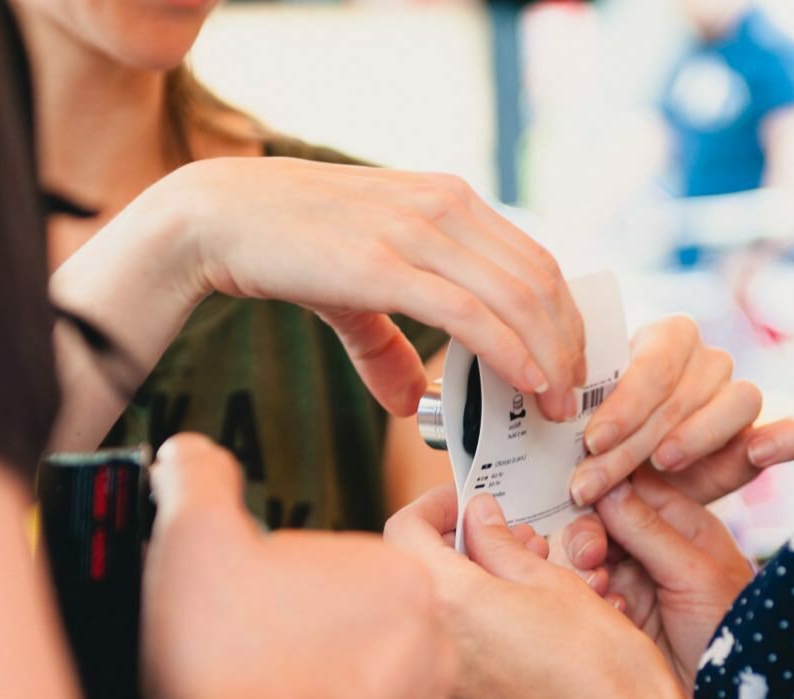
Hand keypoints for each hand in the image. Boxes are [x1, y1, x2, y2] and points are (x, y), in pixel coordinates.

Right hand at [146, 437, 454, 698]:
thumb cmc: (232, 670)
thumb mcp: (196, 542)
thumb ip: (198, 482)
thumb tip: (192, 458)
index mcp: (398, 583)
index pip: (341, 569)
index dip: (282, 586)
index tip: (252, 608)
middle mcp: (435, 657)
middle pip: (359, 638)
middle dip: (308, 647)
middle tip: (249, 664)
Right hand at [164, 158, 586, 421]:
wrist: (219, 214)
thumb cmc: (286, 243)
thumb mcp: (354, 288)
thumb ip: (387, 342)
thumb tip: (408, 402)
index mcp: (450, 200)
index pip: (536, 260)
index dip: (564, 319)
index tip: (571, 368)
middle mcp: (445, 206)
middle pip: (540, 280)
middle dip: (568, 345)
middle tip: (574, 398)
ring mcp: (417, 231)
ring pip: (517, 298)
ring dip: (548, 358)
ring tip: (556, 405)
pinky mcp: (386, 265)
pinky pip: (471, 315)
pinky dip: (510, 353)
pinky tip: (526, 385)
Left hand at [385, 487, 711, 698]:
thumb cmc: (601, 666)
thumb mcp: (552, 583)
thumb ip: (501, 544)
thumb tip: (477, 516)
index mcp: (449, 602)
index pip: (404, 531)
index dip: (433, 506)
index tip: (463, 501)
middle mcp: (432, 645)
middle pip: (413, 571)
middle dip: (453, 541)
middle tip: (504, 531)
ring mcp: (443, 682)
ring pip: (433, 609)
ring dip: (465, 579)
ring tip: (524, 568)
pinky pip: (450, 645)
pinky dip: (471, 618)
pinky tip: (518, 611)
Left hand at [566, 315, 793, 510]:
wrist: (641, 484)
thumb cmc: (608, 448)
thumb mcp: (587, 433)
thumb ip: (578, 433)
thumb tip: (553, 439)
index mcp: (665, 340)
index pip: (654, 362)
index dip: (624, 403)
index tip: (592, 441)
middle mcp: (708, 361)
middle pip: (684, 393)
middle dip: (634, 442)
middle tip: (593, 483)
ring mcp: (740, 396)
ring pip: (738, 401)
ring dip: (699, 434)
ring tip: (663, 464)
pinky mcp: (765, 437)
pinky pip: (793, 430)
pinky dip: (783, 439)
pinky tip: (760, 453)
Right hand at [587, 471, 757, 689]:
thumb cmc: (730, 630)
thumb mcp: (695, 573)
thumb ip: (648, 529)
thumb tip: (608, 485)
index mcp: (686, 526)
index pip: (636, 488)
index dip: (606, 486)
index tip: (581, 493)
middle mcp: (658, 551)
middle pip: (603, 523)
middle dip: (590, 536)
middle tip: (590, 556)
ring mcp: (637, 585)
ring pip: (590, 560)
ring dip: (588, 571)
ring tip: (599, 588)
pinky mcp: (620, 618)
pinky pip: (589, 597)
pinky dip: (594, 602)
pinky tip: (613, 614)